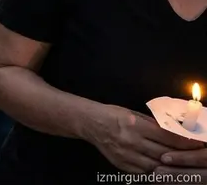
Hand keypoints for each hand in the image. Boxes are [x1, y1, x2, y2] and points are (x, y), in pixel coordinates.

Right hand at [84, 105, 202, 172]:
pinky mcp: (122, 165)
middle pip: (164, 153)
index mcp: (135, 125)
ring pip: (156, 166)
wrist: (90, 124)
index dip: (185, 142)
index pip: (166, 137)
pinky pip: (145, 172)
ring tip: (183, 165)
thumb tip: (176, 131)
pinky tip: (165, 169)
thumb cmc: (113, 115)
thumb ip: (153, 124)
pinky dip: (157, 171)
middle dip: (182, 155)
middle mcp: (131, 141)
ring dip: (172, 166)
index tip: (198, 143)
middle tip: (196, 156)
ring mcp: (126, 155)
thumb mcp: (134, 114)